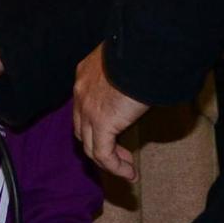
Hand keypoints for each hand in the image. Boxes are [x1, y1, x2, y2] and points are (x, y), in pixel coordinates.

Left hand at [73, 44, 150, 180]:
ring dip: (108, 161)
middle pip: (82, 129)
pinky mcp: (100, 122)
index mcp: (85, 75)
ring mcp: (87, 108)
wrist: (142, 50)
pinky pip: (102, 154)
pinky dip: (115, 166)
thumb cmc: (142, 50)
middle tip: (120, 154)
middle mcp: (80, 92)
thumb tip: (142, 82)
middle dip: (100, 145)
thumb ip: (126, 75)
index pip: (82, 107)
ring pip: (90, 145)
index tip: (115, 133)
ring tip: (127, 169)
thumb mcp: (127, 61)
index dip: (95, 125)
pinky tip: (129, 173)